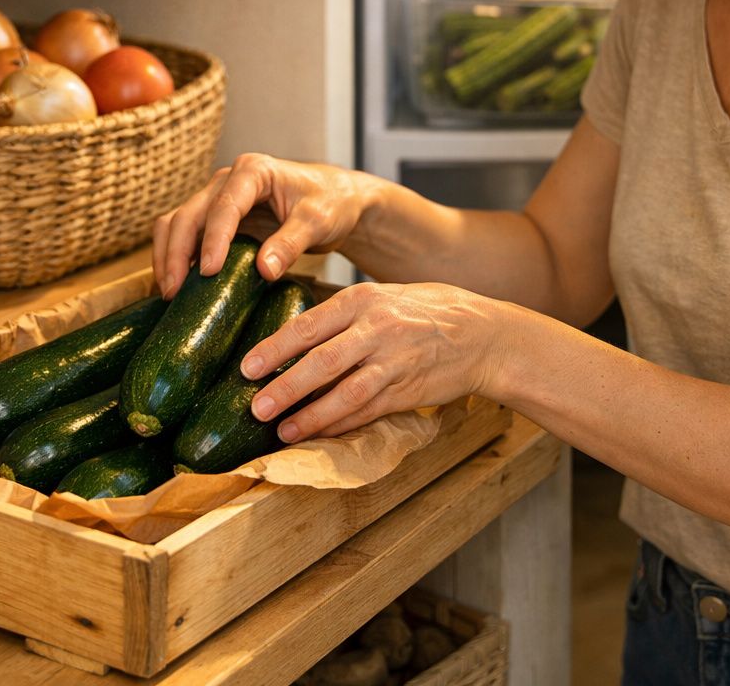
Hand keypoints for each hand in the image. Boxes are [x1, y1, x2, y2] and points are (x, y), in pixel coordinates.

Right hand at [152, 153, 377, 297]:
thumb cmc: (330, 202)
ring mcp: (218, 197)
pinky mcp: (217, 217)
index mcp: (253, 171)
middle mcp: (228, 180)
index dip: (213, 239)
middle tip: (174, 290)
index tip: (208, 272)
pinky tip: (177, 284)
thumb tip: (264, 270)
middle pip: (189, 214)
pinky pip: (186, 234)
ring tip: (169, 291)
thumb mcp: (318, 222)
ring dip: (168, 255)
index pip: (224, 206)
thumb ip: (290, 243)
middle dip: (176, 252)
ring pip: (178, 222)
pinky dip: (176, 256)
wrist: (336, 199)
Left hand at [239, 281, 510, 441]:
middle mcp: (377, 328)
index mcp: (363, 299)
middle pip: (320, 361)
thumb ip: (345, 314)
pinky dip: (339, 425)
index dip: (275, 348)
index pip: (309, 325)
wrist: (483, 334)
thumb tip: (295, 337)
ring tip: (281, 430)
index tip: (246, 366)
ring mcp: (393, 361)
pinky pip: (367, 411)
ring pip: (343, 392)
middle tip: (254, 406)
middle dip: (283, 386)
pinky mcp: (407, 390)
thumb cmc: (427, 311)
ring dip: (309, 415)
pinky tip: (317, 434)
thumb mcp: (384, 296)